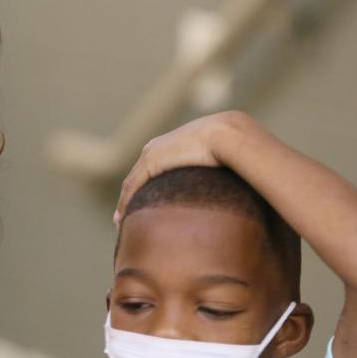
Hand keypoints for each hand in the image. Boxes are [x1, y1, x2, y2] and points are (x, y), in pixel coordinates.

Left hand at [114, 111, 259, 224]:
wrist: (231, 134)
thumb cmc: (236, 147)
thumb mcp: (222, 162)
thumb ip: (218, 174)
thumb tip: (231, 192)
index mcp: (173, 144)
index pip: (151, 170)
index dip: (143, 189)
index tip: (140, 206)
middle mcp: (158, 147)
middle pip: (137, 177)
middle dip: (130, 197)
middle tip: (122, 218)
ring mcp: (152, 153)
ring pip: (132, 183)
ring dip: (125, 204)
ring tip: (120, 223)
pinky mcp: (150, 162)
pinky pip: (132, 187)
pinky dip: (125, 203)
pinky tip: (122, 219)